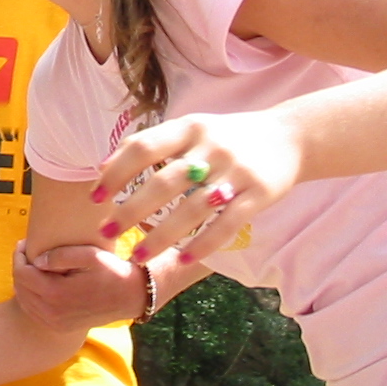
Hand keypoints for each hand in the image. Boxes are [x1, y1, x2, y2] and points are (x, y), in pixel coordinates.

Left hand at [13, 241, 145, 329]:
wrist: (130, 297)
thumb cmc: (111, 271)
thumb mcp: (90, 256)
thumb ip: (61, 255)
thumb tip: (36, 260)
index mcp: (56, 294)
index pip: (22, 273)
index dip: (18, 255)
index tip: (24, 243)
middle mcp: (52, 313)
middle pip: (19, 287)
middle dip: (19, 266)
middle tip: (27, 251)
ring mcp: (55, 323)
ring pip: (23, 300)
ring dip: (23, 281)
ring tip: (32, 265)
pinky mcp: (59, 327)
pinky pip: (32, 311)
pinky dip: (29, 296)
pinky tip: (38, 282)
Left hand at [94, 111, 300, 261]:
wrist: (291, 136)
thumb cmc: (227, 136)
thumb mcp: (190, 129)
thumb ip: (150, 144)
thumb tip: (102, 167)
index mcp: (188, 128)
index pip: (143, 148)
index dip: (116, 172)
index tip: (96, 197)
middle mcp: (210, 148)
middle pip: (163, 182)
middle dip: (130, 210)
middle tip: (106, 232)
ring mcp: (236, 172)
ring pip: (192, 209)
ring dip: (161, 235)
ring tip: (137, 255)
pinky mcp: (259, 195)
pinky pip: (227, 225)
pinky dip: (204, 243)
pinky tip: (183, 257)